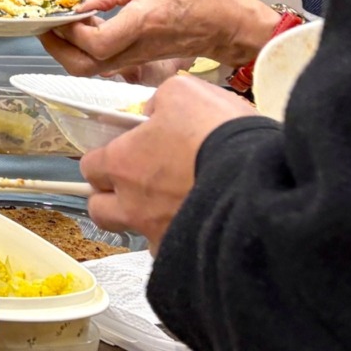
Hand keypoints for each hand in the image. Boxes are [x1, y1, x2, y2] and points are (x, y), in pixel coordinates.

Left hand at [40, 0, 281, 78]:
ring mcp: (137, 59)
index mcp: (143, 24)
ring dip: (67, 50)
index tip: (64, 11)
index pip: (96, 43)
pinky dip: (85, 49)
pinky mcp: (139, 61)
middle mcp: (137, 48)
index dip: (72, 31)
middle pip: (84, 67)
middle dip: (57, 49)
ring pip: (90, 69)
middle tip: (48, 25)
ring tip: (62, 23)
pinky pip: (103, 64)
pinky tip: (85, 27)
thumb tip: (86, 0)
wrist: (231, 26)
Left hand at [81, 74, 259, 246]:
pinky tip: (202, 224)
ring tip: (176, 206)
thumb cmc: (217, 132)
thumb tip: (155, 112)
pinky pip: (174, 254)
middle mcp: (132, 205)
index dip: (103, 161)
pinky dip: (183, 240)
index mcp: (122, 164)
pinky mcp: (188, 257)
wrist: (260, 178)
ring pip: (138, 234)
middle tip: (136, 186)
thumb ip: (160, 102)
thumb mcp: (183, 93)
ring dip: (148, 221)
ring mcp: (158, 234)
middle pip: (101, 210)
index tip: (120, 156)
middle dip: (110, 200)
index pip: (90, 167)